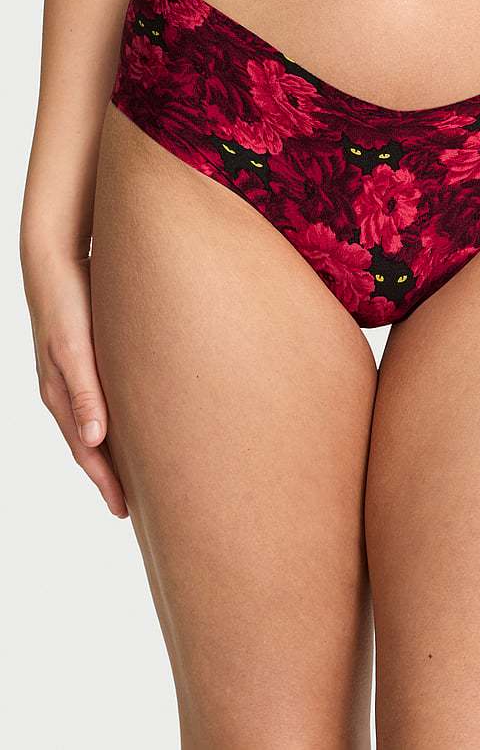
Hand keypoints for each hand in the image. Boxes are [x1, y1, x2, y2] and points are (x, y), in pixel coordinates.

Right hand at [22, 248, 127, 516]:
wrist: (57, 259)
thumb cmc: (68, 300)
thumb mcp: (75, 347)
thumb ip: (85, 391)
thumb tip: (94, 440)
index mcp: (61, 393)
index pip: (87, 450)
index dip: (106, 481)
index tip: (126, 510)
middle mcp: (64, 390)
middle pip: (89, 444)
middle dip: (108, 477)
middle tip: (133, 508)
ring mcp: (71, 375)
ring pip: (93, 425)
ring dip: (110, 453)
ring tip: (133, 476)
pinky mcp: (84, 358)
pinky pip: (98, 401)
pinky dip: (112, 423)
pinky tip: (126, 426)